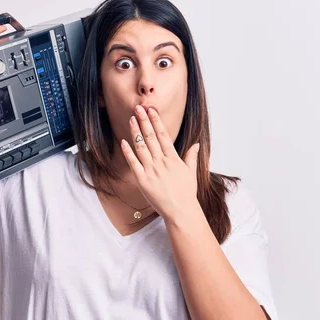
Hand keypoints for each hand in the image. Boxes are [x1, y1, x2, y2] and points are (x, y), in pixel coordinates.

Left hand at [120, 105, 199, 220]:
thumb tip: (196, 144)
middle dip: (144, 121)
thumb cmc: (186, 193)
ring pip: (141, 147)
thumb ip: (191, 156)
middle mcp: (162, 162)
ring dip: (135, 132)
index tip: (151, 110)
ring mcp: (151, 170)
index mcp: (173, 158)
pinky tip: (123, 142)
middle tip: (138, 108)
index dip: (156, 121)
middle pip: (151, 137)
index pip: (164, 135)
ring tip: (131, 119)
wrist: (181, 211)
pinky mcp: (143, 180)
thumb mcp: (191, 172)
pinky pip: (133, 163)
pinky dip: (128, 152)